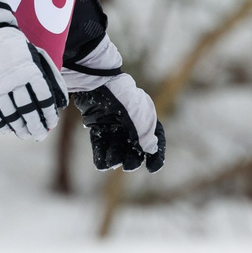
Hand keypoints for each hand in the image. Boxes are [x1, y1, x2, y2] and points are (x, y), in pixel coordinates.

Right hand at [0, 0, 69, 139]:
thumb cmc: (15, 47)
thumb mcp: (37, 56)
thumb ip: (51, 77)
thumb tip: (60, 101)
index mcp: (30, 70)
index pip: (43, 98)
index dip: (48, 114)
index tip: (51, 123)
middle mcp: (14, 79)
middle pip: (27, 110)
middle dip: (35, 126)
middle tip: (39, 135)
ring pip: (10, 114)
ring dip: (19, 127)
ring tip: (25, 134)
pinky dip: (1, 123)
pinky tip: (8, 129)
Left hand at [62, 36, 165, 172]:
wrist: (95, 84)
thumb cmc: (121, 98)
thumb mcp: (136, 118)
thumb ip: (144, 134)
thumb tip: (151, 150)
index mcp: (145, 116)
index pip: (155, 138)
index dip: (156, 154)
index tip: (152, 168)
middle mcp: (130, 121)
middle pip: (133, 147)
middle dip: (131, 158)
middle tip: (127, 166)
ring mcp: (113, 123)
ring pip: (116, 147)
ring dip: (114, 157)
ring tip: (111, 163)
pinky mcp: (97, 124)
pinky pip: (101, 143)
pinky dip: (101, 154)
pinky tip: (102, 164)